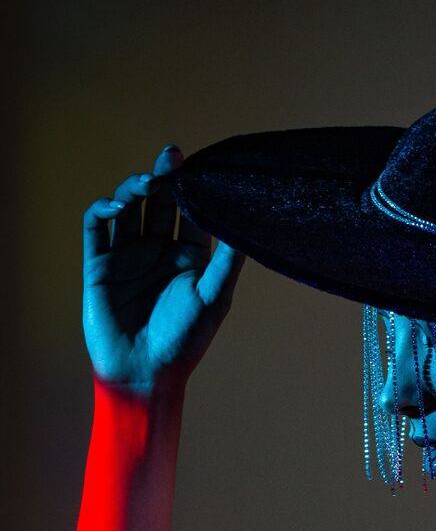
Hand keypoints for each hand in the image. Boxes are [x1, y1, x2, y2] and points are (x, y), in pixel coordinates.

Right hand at [82, 143, 246, 394]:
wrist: (144, 374)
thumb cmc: (185, 341)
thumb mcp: (214, 297)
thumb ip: (228, 259)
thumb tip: (244, 220)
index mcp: (188, 259)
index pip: (189, 212)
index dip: (191, 189)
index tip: (196, 168)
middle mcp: (158, 253)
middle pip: (159, 203)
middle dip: (164, 177)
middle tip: (171, 156)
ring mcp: (127, 257)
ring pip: (127, 208)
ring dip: (135, 189)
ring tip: (148, 182)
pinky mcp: (99, 265)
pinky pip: (96, 227)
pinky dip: (103, 209)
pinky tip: (118, 206)